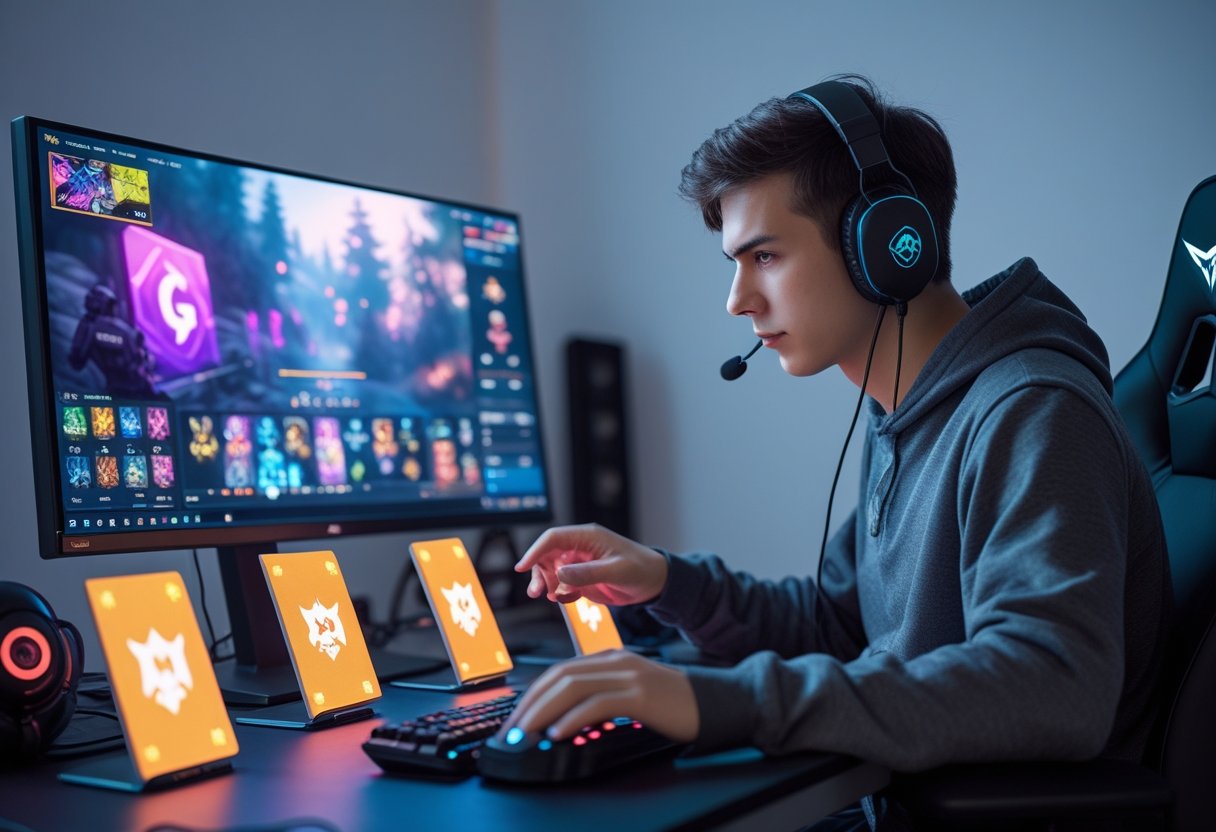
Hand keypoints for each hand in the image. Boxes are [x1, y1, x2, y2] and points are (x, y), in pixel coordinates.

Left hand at [503, 650, 698, 742]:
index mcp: (611, 657)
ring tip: (526, 733)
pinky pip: (598, 703)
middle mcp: (616, 661)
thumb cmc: (671, 703)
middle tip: (512, 730)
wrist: (714, 701)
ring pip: (573, 686)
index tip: (516, 718)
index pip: (560, 671)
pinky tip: (558, 732)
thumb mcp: (630, 693)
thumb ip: (600, 697)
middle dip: (530, 703)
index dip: (533, 694)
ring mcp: (629, 674)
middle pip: (560, 676)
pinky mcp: (641, 694)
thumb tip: (562, 720)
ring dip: (543, 711)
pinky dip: (573, 717)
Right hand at [515, 523, 668, 605]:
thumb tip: (559, 574)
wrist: (655, 583)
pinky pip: (562, 584)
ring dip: (546, 584)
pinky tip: (568, 599)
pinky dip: (559, 593)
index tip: (522, 567)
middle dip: (538, 572)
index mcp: (588, 537)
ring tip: (551, 597)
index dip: (535, 551)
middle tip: (536, 592)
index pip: (553, 538)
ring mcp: (580, 564)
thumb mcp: (617, 571)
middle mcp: (580, 548)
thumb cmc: (641, 570)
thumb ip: (588, 573)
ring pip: (551, 571)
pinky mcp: (583, 578)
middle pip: (547, 555)